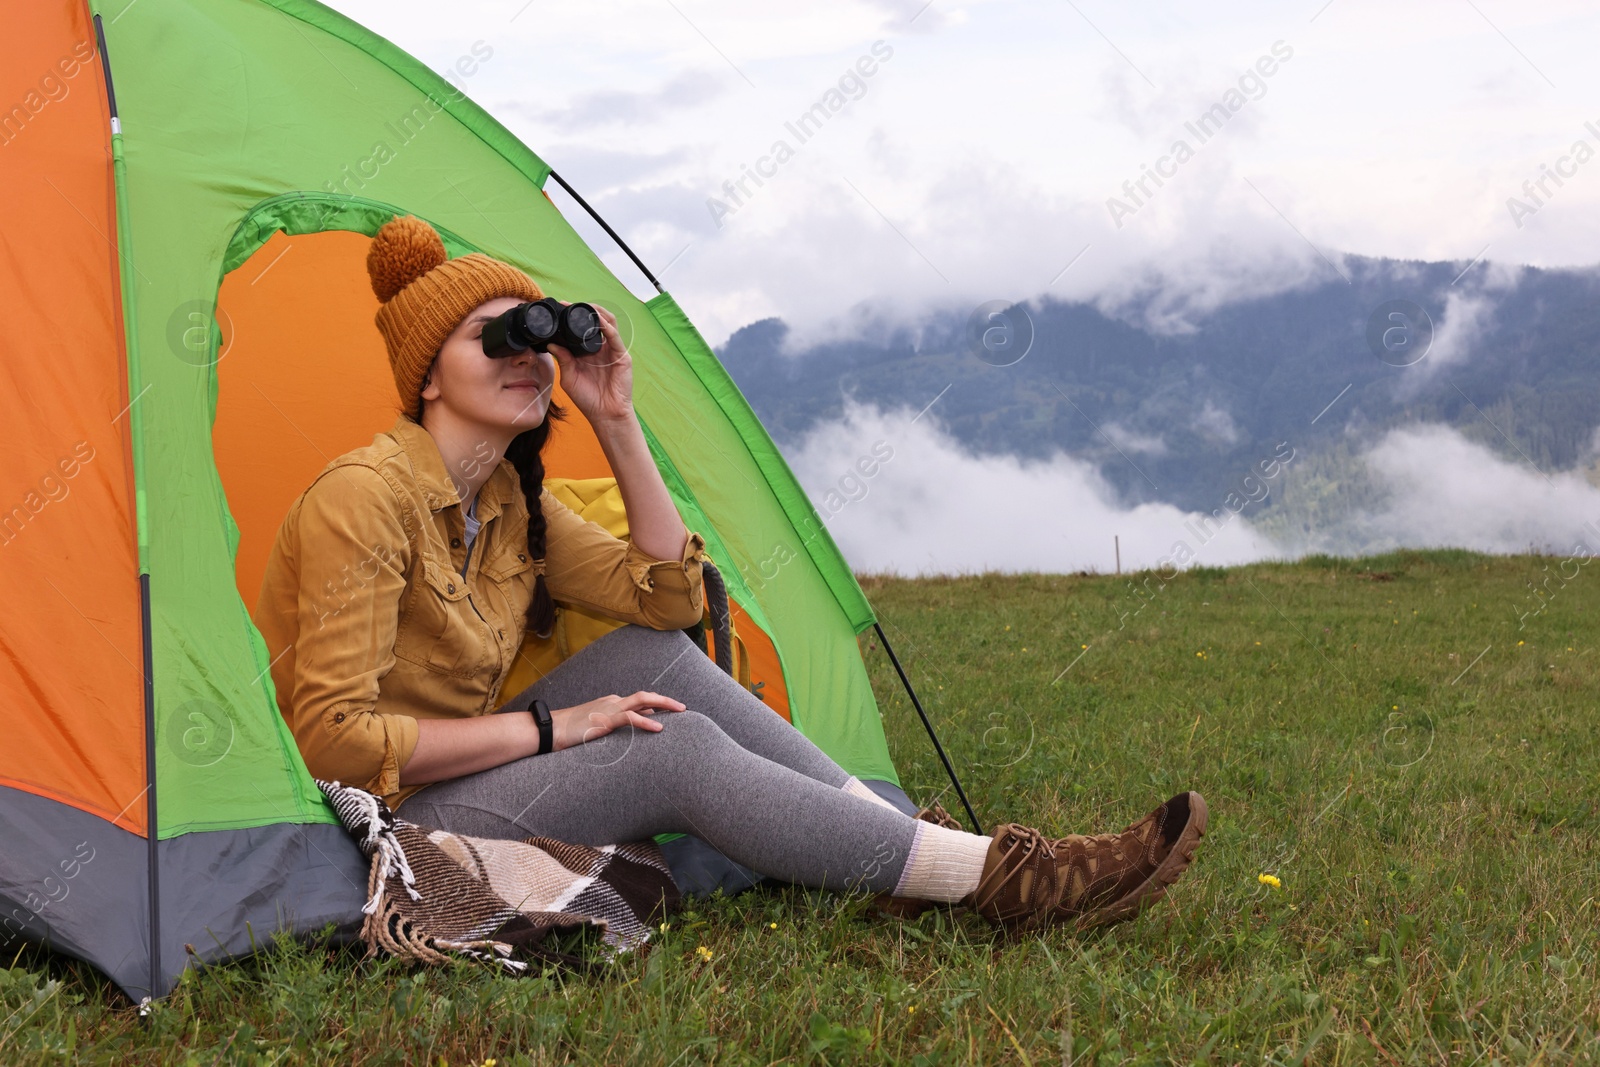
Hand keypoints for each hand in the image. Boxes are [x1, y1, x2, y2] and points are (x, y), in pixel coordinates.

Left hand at [549, 303, 634, 426]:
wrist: (605, 415)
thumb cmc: (588, 399)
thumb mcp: (569, 377)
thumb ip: (562, 359)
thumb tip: (551, 343)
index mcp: (587, 352)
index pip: (581, 328)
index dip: (571, 318)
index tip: (558, 310)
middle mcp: (600, 348)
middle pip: (596, 321)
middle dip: (583, 310)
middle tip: (568, 305)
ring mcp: (612, 351)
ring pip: (608, 323)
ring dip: (596, 313)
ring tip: (584, 307)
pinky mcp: (622, 357)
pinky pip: (615, 338)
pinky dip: (607, 327)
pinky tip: (598, 321)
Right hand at [550, 690, 686, 752]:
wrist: (549, 730)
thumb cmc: (569, 732)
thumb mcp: (594, 729)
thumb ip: (611, 729)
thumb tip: (626, 735)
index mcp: (610, 704)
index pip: (639, 702)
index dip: (657, 707)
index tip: (670, 713)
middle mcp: (612, 702)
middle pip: (645, 697)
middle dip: (665, 701)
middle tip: (683, 708)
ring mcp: (609, 708)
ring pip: (642, 700)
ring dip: (663, 704)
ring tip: (680, 711)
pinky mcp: (604, 719)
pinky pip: (630, 718)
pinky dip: (646, 721)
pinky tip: (659, 728)